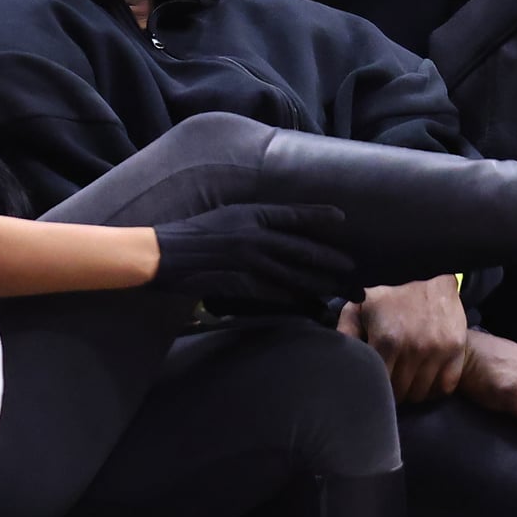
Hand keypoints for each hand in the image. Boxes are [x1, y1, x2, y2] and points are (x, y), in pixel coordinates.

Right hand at [149, 203, 358, 303]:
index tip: (342, 219)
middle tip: (354, 269)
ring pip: (294, 273)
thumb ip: (250, 222)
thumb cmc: (190, 233)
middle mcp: (254, 234)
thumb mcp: (224, 216)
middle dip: (330, 259)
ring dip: (320, 282)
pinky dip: (294, 297)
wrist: (162, 254)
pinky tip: (310, 302)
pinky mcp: (240, 282)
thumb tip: (275, 230)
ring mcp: (248, 260)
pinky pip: (273, 291)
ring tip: (342, 289)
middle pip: (301, 247)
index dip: (319, 216)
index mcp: (250, 213)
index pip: (293, 214)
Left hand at [338, 276, 466, 402]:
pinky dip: (435, 388)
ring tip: (407, 380)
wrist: (429, 270)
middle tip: (391, 383)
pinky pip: (445, 386)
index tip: (375, 383)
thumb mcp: (360, 306)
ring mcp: (438, 350)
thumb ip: (346, 333)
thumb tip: (339, 361)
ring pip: (422, 393)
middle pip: (400, 392)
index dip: (375, 387)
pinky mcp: (457, 349)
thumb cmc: (389, 293)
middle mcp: (414, 348)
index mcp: (387, 340)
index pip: (379, 384)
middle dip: (393, 392)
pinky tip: (426, 378)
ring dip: (412, 391)